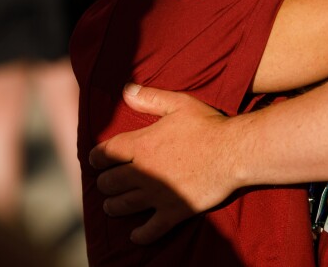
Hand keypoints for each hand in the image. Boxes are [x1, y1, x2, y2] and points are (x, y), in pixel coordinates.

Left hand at [90, 84, 237, 243]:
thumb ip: (150, 98)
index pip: (106, 153)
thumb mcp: (178, 103)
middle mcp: (144, 171)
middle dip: (104, 183)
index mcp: (142, 144)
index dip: (96, 158)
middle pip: (110, 182)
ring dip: (113, 206)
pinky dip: (141, 235)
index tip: (94, 161)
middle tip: (104, 184)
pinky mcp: (174, 211)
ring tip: (111, 206)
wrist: (233, 151)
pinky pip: (151, 229)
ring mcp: (158, 194)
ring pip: (124, 205)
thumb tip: (125, 90)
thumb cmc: (207, 125)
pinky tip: (136, 236)